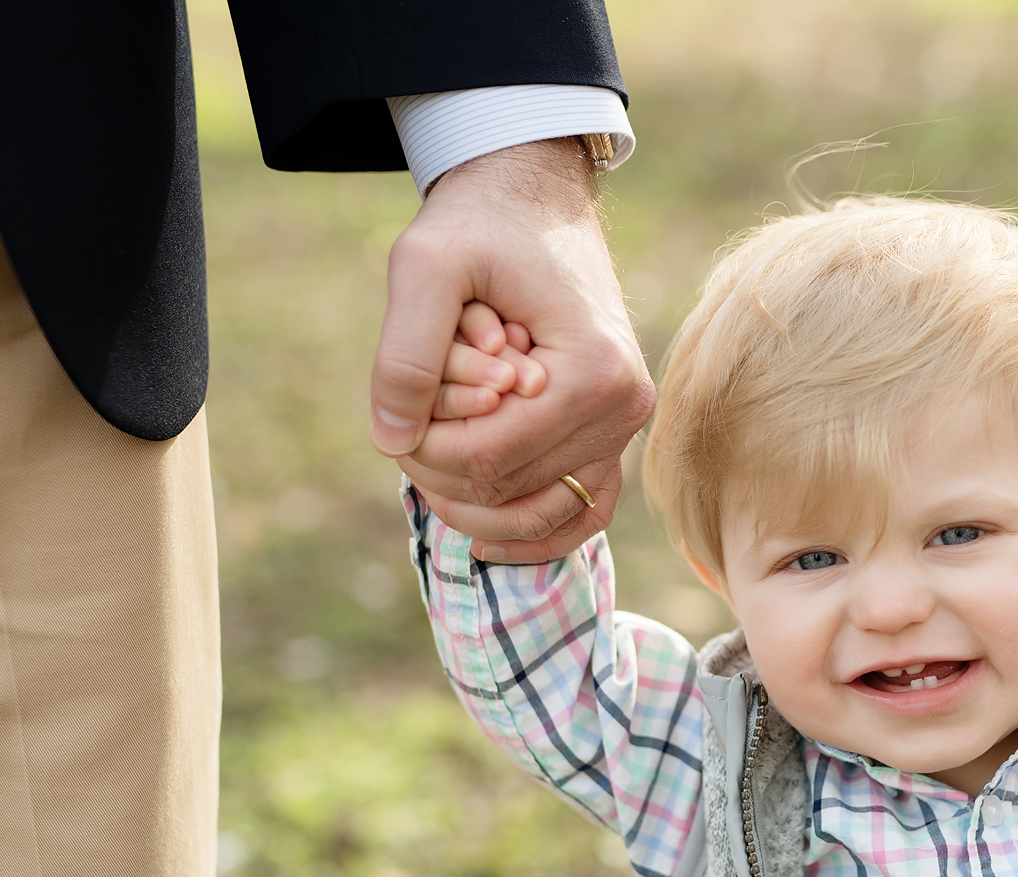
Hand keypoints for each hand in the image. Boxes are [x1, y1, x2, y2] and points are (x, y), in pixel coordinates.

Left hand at [370, 139, 653, 561]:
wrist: (535, 198)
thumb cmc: (481, 222)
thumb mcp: (424, 263)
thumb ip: (403, 352)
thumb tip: (390, 442)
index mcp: (593, 370)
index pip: (489, 457)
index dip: (424, 449)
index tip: (397, 409)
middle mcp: (625, 408)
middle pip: (510, 489)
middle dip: (443, 469)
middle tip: (408, 422)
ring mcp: (626, 427)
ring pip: (543, 512)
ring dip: (475, 505)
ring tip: (430, 470)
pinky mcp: (616, 436)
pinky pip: (584, 512)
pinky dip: (532, 534)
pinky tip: (481, 539)